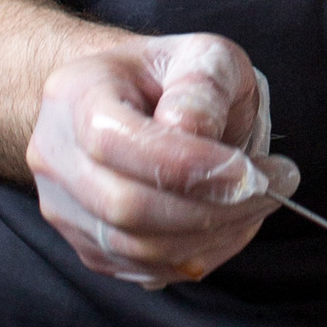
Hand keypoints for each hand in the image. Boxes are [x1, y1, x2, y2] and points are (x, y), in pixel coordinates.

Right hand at [25, 32, 297, 287]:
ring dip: (214, 235)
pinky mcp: (88, 246)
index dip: (186, 165)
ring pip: (138, 249)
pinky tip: (231, 223)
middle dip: (212, 207)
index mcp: (75, 95)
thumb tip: (191, 132)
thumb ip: (203, 85)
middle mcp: (55, 156)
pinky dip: (201, 254)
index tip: (250, 171)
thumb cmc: (169, 79)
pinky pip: (146, 270)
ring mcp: (64, 208)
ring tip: (258, 202)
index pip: (114, 141)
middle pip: (126, 206)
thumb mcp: (201, 55)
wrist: (131, 103)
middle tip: (272, 186)